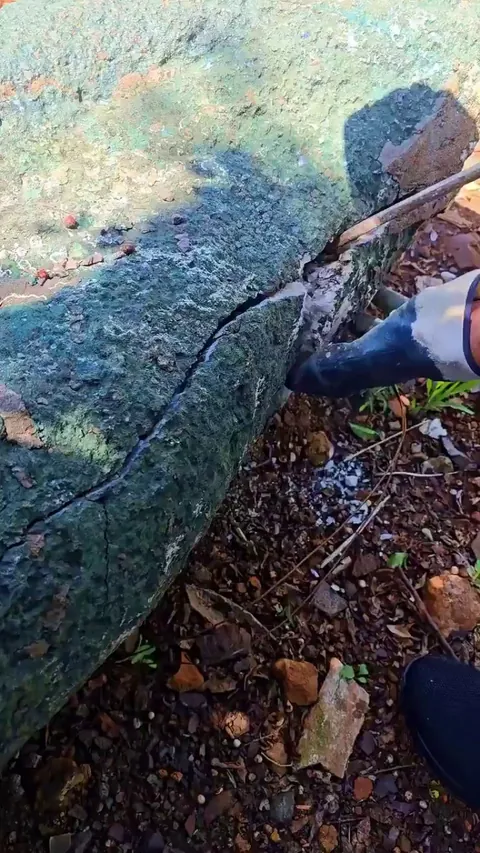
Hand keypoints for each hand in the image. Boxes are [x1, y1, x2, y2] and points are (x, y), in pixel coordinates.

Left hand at [286, 270, 479, 398]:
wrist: (448, 326)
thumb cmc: (401, 346)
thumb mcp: (360, 359)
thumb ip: (329, 367)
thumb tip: (292, 379)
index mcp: (363, 373)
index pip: (330, 376)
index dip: (309, 371)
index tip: (286, 356)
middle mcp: (376, 356)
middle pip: (342, 348)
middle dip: (321, 336)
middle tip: (298, 318)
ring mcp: (392, 334)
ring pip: (361, 323)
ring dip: (343, 312)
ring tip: (319, 295)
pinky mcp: (406, 312)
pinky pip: (383, 301)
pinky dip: (370, 292)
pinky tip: (355, 278)